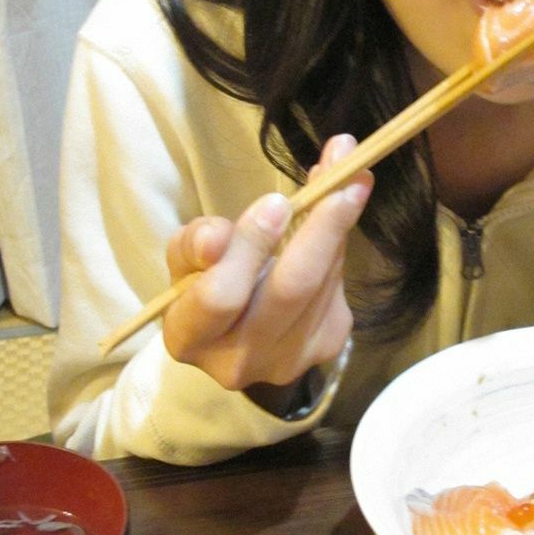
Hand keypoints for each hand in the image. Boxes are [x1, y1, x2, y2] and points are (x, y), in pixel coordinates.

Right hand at [160, 135, 371, 403]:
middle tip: (342, 175)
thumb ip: (194, 243)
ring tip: (349, 172)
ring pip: (323, 282)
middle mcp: (240, 362)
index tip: (278, 200)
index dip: (249, 247)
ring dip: (338, 223)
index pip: (220, 297)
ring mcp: (289, 360)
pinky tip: (338, 210)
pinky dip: (338, 243)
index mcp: (190, 339)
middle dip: (319, 229)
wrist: (235, 335)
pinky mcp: (325, 346)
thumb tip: (216, 236)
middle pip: (290, 291)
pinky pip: (337, 287)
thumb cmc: (201, 285)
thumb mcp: (184, 260)